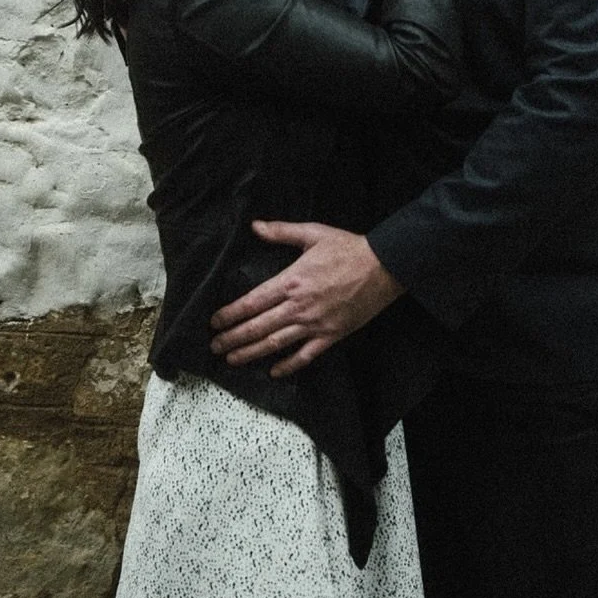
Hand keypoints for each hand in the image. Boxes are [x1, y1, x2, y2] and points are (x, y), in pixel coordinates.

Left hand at [209, 222, 403, 376]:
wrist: (382, 267)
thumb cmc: (347, 248)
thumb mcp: (313, 233)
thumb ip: (281, 232)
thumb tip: (255, 226)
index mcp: (291, 281)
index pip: (252, 302)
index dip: (230, 314)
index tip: (215, 322)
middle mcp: (298, 306)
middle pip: (258, 327)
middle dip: (233, 338)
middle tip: (215, 347)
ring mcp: (315, 324)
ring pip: (276, 343)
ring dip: (251, 353)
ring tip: (232, 359)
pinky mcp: (331, 335)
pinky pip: (305, 355)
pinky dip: (288, 366)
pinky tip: (274, 371)